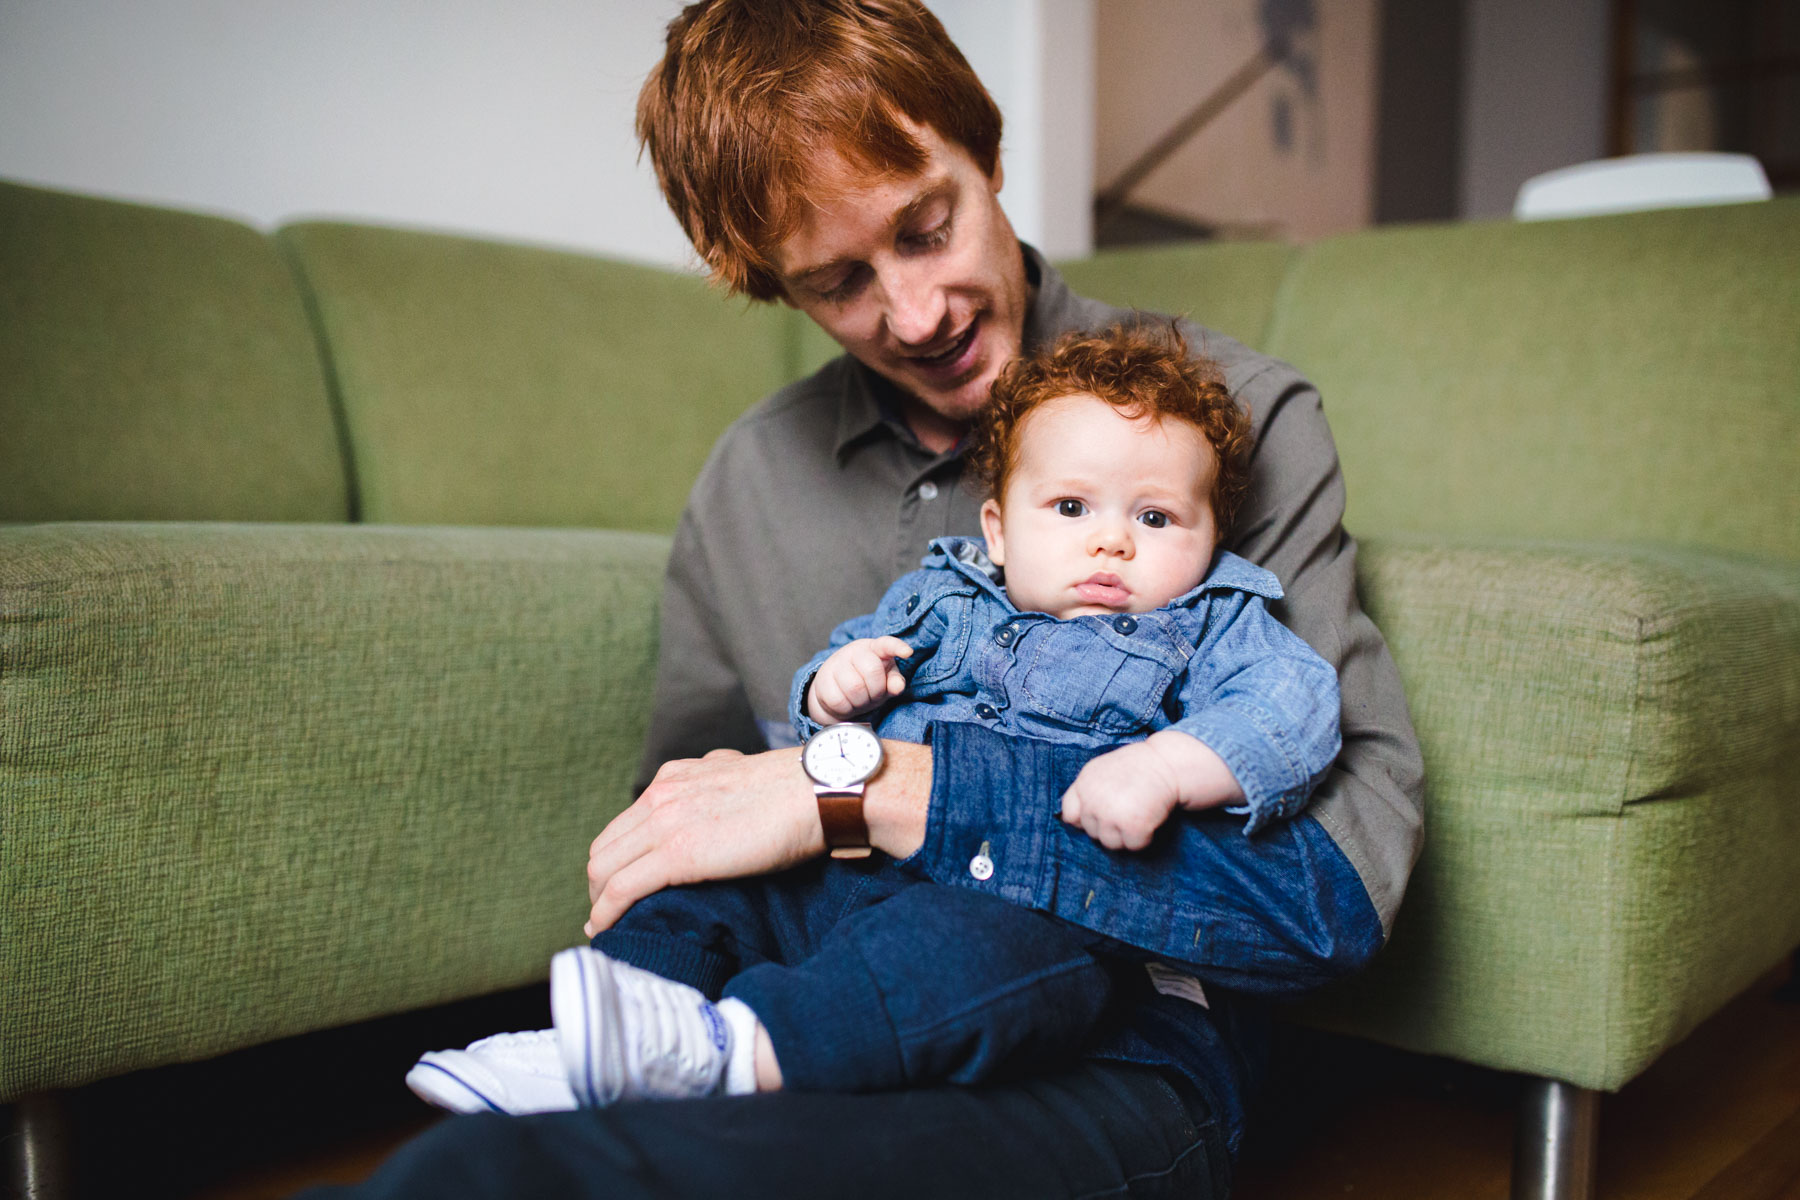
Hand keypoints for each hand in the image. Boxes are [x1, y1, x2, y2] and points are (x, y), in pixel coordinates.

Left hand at [584, 747, 822, 935]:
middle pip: (605, 849)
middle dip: (600, 886)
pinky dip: (607, 914)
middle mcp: (661, 794)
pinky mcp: (678, 853)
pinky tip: (607, 932)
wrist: (819, 792)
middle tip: (610, 915)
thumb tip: (715, 799)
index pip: (624, 825)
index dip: (615, 861)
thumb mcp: (741, 777)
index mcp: (674, 778)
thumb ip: (715, 787)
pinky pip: (622, 889)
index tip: (618, 888)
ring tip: (609, 929)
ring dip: (599, 904)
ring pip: (604, 869)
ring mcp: (666, 822)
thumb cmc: (796, 791)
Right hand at [806, 637, 912, 723]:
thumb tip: (897, 686)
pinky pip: (838, 700)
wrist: (836, 691)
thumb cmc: (867, 683)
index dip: (897, 647)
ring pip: (854, 687)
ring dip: (861, 701)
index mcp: (875, 649)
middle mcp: (855, 651)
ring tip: (860, 699)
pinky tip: (847, 703)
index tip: (908, 653)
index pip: (886, 644)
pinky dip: (846, 709)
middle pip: (872, 671)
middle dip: (876, 690)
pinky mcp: (823, 680)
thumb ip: (894, 682)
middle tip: (872, 695)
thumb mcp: (885, 682)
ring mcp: (836, 663)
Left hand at [1058, 732, 1242, 850]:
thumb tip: (1071, 821)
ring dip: (1126, 835)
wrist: (1170, 763)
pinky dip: (1145, 838)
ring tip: (1139, 813)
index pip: (1069, 815)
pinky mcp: (1132, 826)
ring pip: (1111, 844)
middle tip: (1129, 809)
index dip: (1085, 819)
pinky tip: (1151, 818)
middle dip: (1110, 827)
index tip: (1102, 814)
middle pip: (1092, 833)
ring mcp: (1111, 814)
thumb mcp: (1103, 770)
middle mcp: (1093, 799)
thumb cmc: (1139, 768)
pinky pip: (1134, 846)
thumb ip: (1087, 791)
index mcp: (1084, 782)